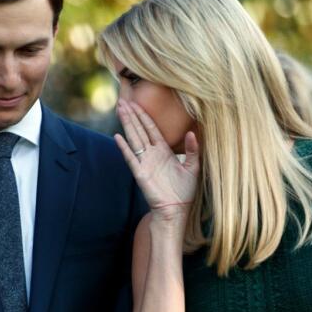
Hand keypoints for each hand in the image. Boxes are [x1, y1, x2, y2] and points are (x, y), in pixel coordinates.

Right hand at [114, 99, 199, 219]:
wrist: (176, 210)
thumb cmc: (184, 191)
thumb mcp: (194, 167)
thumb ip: (193, 150)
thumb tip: (192, 132)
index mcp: (163, 151)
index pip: (151, 129)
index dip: (144, 116)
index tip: (136, 103)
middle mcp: (152, 154)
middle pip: (139, 130)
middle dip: (132, 115)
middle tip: (123, 101)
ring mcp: (145, 163)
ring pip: (134, 139)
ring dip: (127, 124)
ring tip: (120, 111)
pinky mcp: (140, 173)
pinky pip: (131, 158)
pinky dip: (124, 148)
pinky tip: (117, 137)